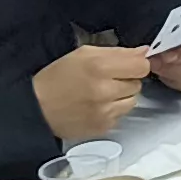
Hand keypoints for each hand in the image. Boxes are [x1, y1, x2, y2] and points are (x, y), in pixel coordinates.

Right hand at [33, 40, 156, 140]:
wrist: (37, 108)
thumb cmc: (57, 78)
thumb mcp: (83, 54)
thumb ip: (118, 52)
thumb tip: (143, 52)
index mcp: (100, 67)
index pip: (141, 65)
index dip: (136, 64)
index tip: (127, 65)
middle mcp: (105, 91)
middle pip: (138, 83)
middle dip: (126, 80)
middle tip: (107, 79)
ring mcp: (105, 112)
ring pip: (133, 101)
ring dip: (122, 96)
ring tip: (102, 93)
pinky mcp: (103, 127)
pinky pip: (121, 115)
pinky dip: (113, 110)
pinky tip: (96, 106)